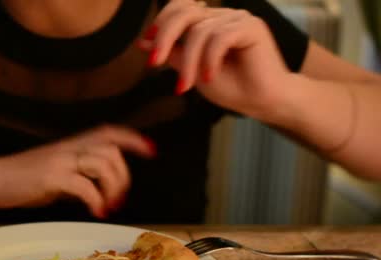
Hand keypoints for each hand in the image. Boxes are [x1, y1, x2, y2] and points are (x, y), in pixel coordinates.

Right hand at [0, 125, 156, 217]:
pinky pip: (85, 186)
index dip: (132, 138)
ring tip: (107, 205)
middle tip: (118, 198)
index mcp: (71, 144)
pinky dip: (96, 200)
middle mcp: (69, 148)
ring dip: (112, 187)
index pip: (108, 132)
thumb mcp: (55, 172)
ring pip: (102, 163)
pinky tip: (96, 212)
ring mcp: (61, 161)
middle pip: (111, 150)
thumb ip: (78, 176)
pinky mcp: (52, 177)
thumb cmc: (20, 179)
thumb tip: (97, 190)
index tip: (150, 150)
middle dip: (123, 176)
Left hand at [139, 0, 291, 123]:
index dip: (161, 22)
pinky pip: (220, 37)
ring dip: (189, 62)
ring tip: (186, 86)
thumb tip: (143, 42)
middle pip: (184, 13)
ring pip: (200, 31)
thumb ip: (172, 54)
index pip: (179, 7)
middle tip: (153, 63)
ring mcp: (238, 19)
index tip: (147, 46)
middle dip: (165, 38)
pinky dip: (209, 59)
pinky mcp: (252, 27)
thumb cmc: (231, 88)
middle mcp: (223, 16)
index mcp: (208, 22)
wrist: (263, 103)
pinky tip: (209, 77)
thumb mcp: (191, 71)